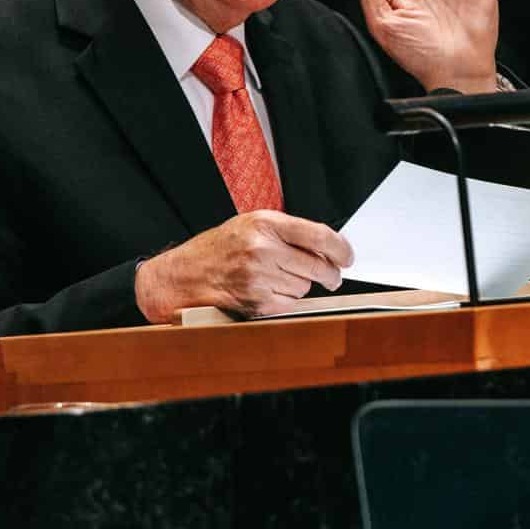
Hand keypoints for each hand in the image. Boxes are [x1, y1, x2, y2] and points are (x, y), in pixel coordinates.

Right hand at [135, 211, 354, 322]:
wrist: (181, 276)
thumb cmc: (217, 250)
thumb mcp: (250, 226)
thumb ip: (288, 233)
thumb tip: (329, 249)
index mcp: (264, 223)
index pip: (320, 236)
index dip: (341, 249)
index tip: (348, 257)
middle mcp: (263, 248)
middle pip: (319, 267)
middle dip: (328, 274)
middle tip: (330, 276)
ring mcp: (259, 277)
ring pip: (305, 288)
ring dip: (300, 286)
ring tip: (275, 278)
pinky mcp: (256, 302)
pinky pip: (290, 305)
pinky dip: (286, 302)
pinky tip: (267, 292)